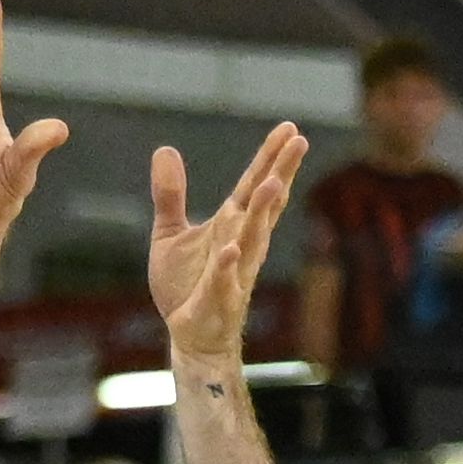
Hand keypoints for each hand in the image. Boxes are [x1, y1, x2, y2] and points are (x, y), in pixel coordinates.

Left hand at [148, 123, 307, 363]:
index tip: (290, 128)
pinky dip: (227, 267)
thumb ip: (170, 194)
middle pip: (265, 204)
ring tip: (272, 184)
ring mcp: (234, 272)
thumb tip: (164, 149)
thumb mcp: (170, 233)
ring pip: (252, 239)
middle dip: (281, 173)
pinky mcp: (217, 299)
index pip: (253, 185)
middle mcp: (240, 243)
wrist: (188, 335)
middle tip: (298, 143)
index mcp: (230, 225)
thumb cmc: (186, 285)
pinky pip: (224, 282)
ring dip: (262, 213)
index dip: (271, 157)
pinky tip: (228, 251)